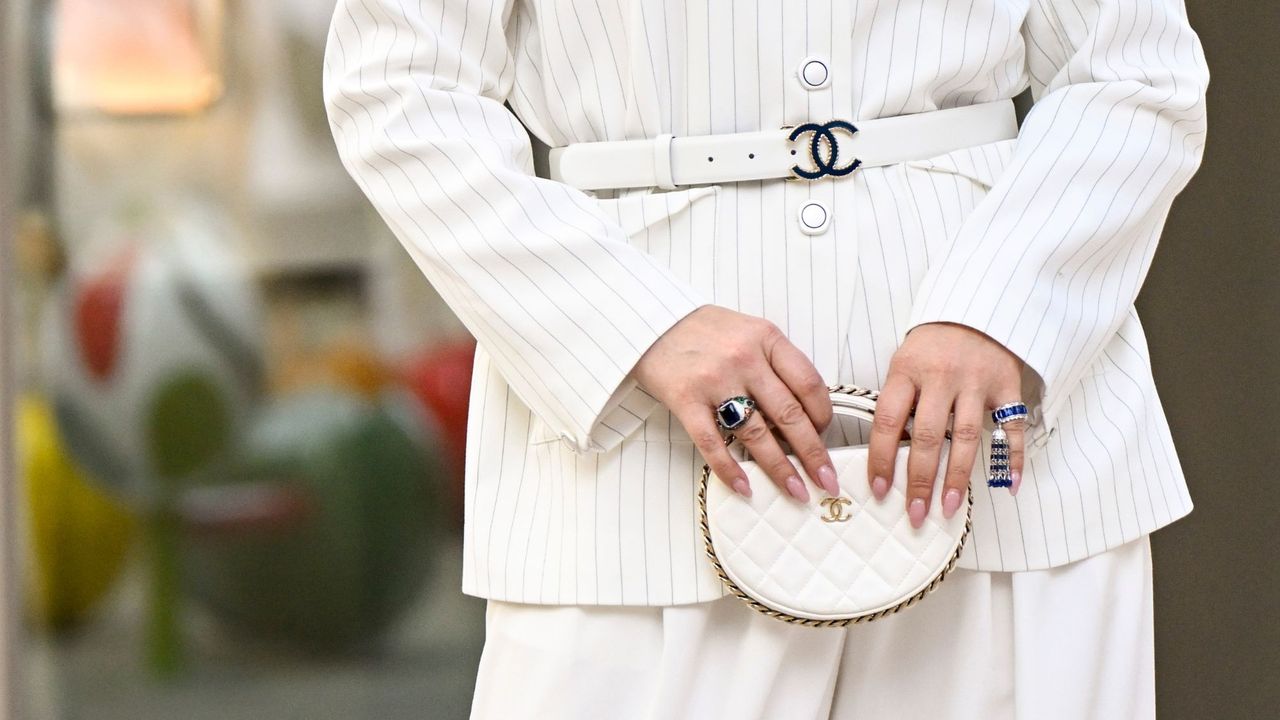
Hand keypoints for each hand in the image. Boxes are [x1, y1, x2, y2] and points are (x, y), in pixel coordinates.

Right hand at [633, 305, 838, 501]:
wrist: (651, 321)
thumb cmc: (703, 330)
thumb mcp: (748, 331)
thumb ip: (775, 362)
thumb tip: (802, 412)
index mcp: (766, 338)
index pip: (809, 383)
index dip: (823, 415)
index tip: (825, 435)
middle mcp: (744, 358)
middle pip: (789, 414)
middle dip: (813, 454)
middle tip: (826, 480)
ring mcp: (715, 380)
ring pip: (757, 434)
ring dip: (779, 469)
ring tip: (795, 491)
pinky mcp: (686, 399)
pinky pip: (713, 442)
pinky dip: (730, 469)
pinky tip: (745, 487)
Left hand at [867, 322, 1026, 527]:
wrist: (976, 308)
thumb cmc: (932, 345)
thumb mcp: (904, 363)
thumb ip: (898, 401)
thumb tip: (885, 455)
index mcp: (907, 370)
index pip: (887, 420)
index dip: (880, 458)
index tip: (879, 490)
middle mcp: (941, 376)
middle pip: (927, 435)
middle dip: (919, 479)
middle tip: (915, 514)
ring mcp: (977, 381)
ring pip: (966, 436)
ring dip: (956, 477)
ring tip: (949, 507)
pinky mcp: (1007, 385)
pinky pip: (1011, 427)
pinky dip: (1012, 458)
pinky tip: (1008, 485)